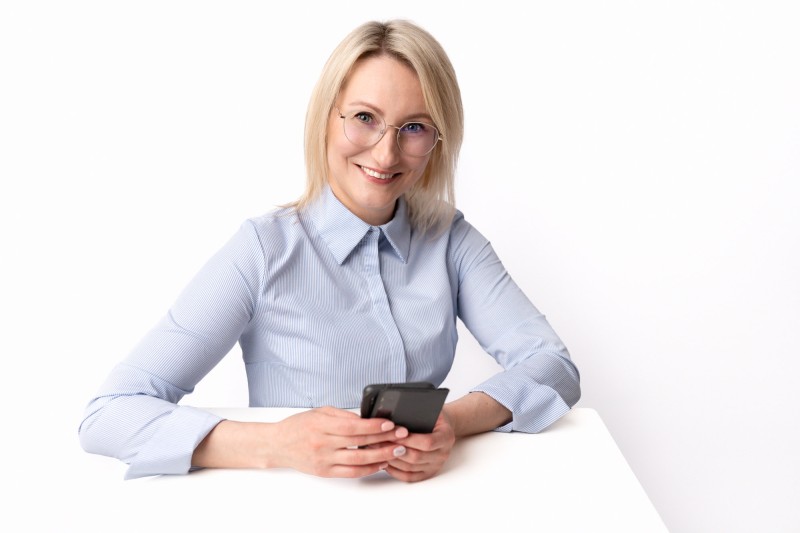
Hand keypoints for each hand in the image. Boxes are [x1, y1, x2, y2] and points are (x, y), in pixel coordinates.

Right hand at [268, 406, 408, 477]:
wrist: (278, 444)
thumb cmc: (299, 425)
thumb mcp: (320, 412)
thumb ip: (343, 415)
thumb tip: (366, 419)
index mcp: (322, 426)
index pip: (353, 427)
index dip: (373, 426)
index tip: (390, 424)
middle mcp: (323, 444)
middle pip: (359, 443)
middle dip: (384, 439)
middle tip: (402, 435)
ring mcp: (324, 460)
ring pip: (358, 460)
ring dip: (381, 456)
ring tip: (397, 450)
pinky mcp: (325, 472)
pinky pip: (351, 473)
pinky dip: (368, 469)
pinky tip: (380, 463)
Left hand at [382, 410, 455, 481]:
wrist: (442, 427)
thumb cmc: (433, 416)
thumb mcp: (429, 409)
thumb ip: (418, 412)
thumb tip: (397, 413)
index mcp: (446, 437)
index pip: (427, 442)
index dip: (409, 440)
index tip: (393, 433)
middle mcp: (443, 454)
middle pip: (416, 457)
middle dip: (395, 449)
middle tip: (379, 442)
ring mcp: (435, 466)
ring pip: (410, 468)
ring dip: (392, 460)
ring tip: (378, 450)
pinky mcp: (426, 473)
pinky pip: (409, 477)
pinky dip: (395, 471)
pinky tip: (385, 462)